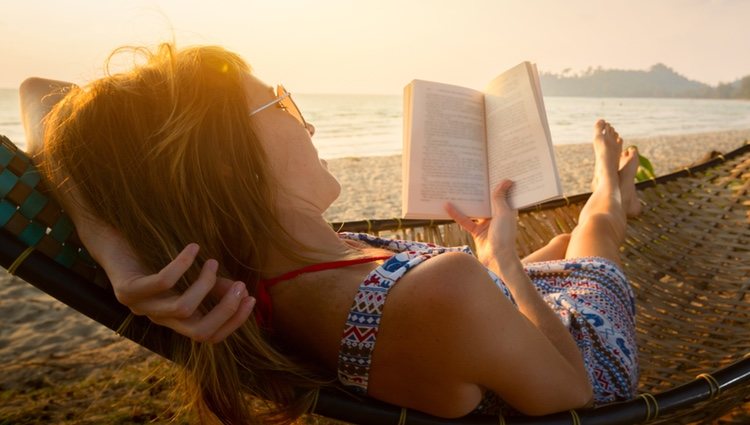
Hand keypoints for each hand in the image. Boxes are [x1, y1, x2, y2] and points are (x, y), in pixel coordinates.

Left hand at [112, 241, 255, 343]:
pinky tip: (193, 248)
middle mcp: (158, 319)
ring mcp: (140, 307)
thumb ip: (211, 285)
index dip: (233, 322)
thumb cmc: (152, 257)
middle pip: (199, 332)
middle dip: (226, 311)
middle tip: (241, 286)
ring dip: (205, 285)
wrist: (110, 243)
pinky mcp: (126, 290)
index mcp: (174, 319)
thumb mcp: (187, 274)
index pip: (209, 336)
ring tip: (212, 262)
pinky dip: (183, 265)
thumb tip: (240, 290)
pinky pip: (162, 283)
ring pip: (183, 309)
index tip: (251, 298)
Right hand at [444, 180, 519, 268]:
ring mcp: (487, 223)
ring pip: (475, 209)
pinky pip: (465, 220)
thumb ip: (500, 198)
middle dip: (479, 189)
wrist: (497, 260)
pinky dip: (457, 214)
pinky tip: (447, 206)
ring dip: (466, 200)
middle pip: (487, 199)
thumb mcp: (503, 213)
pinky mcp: (477, 231)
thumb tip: (506, 180)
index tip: (490, 168)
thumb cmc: (504, 236)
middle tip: (470, 174)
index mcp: (507, 209)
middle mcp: (497, 215)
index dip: (497, 182)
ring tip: (456, 187)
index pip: (502, 193)